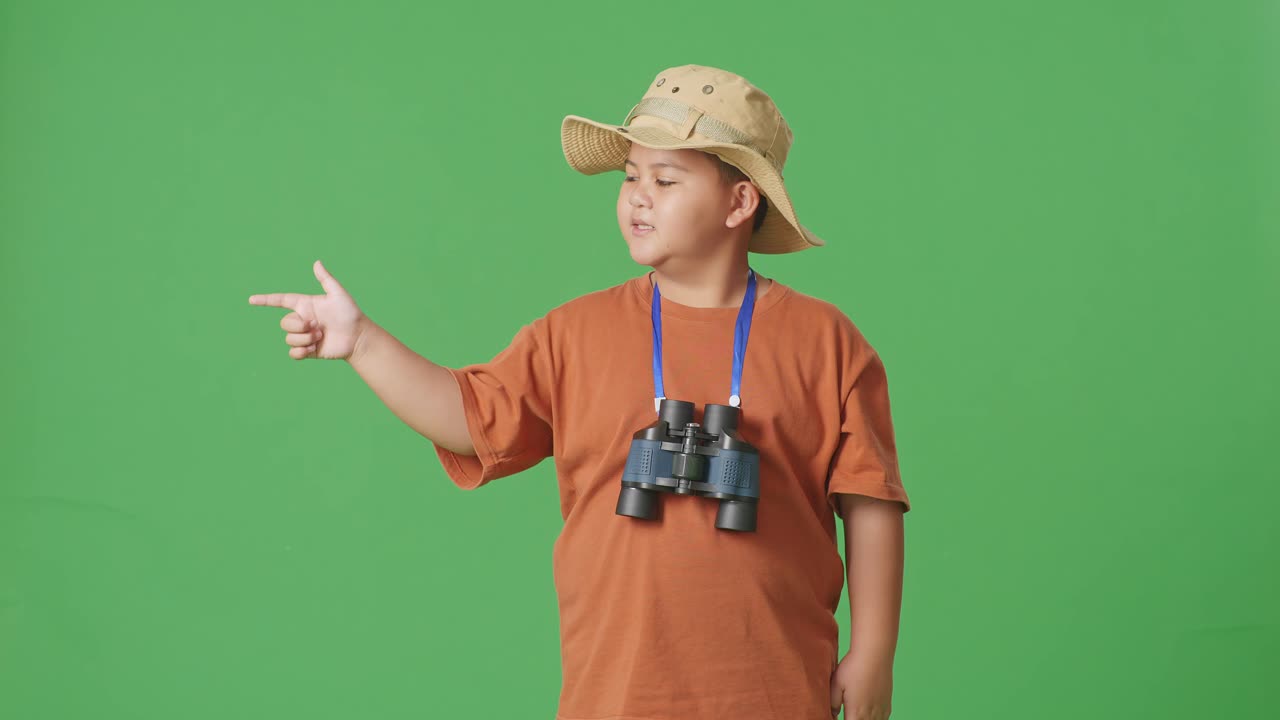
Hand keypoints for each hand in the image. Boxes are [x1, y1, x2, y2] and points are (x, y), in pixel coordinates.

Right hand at [248, 260, 367, 360]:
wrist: (358, 337)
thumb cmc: (350, 314)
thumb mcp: (338, 294)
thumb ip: (326, 279)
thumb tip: (317, 262)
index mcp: (305, 305)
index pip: (280, 301)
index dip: (266, 300)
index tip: (251, 300)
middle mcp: (302, 320)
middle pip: (284, 323)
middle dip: (299, 326)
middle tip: (318, 327)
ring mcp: (304, 336)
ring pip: (289, 338)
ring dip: (305, 339)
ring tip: (321, 336)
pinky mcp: (307, 350)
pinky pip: (293, 353)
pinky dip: (301, 351)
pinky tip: (315, 348)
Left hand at [829, 650, 892, 718]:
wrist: (875, 654)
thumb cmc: (853, 667)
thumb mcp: (836, 684)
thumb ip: (833, 703)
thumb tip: (832, 714)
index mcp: (855, 713)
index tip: (838, 718)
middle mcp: (870, 715)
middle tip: (847, 713)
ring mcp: (881, 711)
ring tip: (856, 714)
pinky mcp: (888, 705)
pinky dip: (874, 719)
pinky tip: (868, 715)